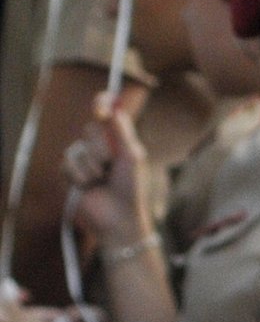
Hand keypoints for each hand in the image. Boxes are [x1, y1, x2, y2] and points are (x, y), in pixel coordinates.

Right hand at [65, 106, 149, 247]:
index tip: (101, 108)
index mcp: (117, 140)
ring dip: (91, 167)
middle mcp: (99, 147)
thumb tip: (115, 108)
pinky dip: (80, 177)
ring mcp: (83, 160)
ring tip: (101, 181)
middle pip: (89, 129)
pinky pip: (67, 164)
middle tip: (110, 165)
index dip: (102, 104)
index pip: (106, 113)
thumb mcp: (131, 157)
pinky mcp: (70, 174)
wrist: (118, 218)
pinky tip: (88, 187)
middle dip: (101, 149)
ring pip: (76, 149)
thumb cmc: (131, 189)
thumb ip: (122, 132)